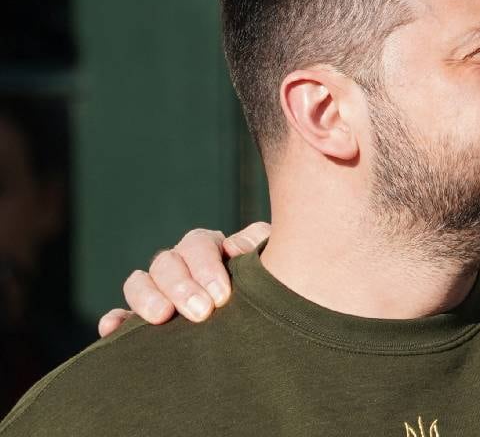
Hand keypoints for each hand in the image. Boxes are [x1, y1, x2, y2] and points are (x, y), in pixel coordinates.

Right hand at [96, 222, 270, 336]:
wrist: (267, 316)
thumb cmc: (272, 281)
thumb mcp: (271, 260)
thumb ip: (258, 245)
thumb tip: (233, 247)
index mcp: (208, 247)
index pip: (196, 244)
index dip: (206, 267)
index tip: (222, 296)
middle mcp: (179, 265)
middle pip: (166, 263)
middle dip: (181, 286)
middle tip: (201, 312)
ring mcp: (158, 291)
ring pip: (139, 283)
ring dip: (147, 298)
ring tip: (162, 318)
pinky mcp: (143, 319)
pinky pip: (121, 316)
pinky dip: (115, 321)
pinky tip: (111, 330)